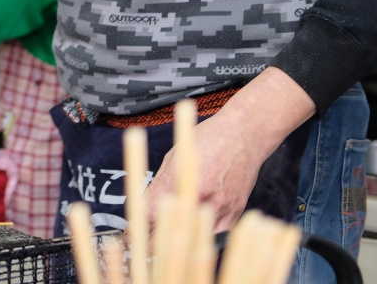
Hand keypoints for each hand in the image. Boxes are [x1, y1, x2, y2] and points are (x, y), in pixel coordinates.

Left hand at [145, 107, 268, 231]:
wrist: (245, 134)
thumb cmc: (208, 139)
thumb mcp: (174, 157)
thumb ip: (159, 186)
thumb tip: (143, 209)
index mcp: (180, 180)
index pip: (150, 215)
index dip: (137, 228)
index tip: (132, 234)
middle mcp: (200, 197)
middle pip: (170, 233)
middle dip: (155, 241)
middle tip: (147, 242)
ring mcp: (220, 209)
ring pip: (193, 240)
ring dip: (180, 241)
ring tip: (169, 240)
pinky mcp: (235, 215)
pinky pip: (214, 237)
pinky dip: (202, 236)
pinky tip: (196, 230)